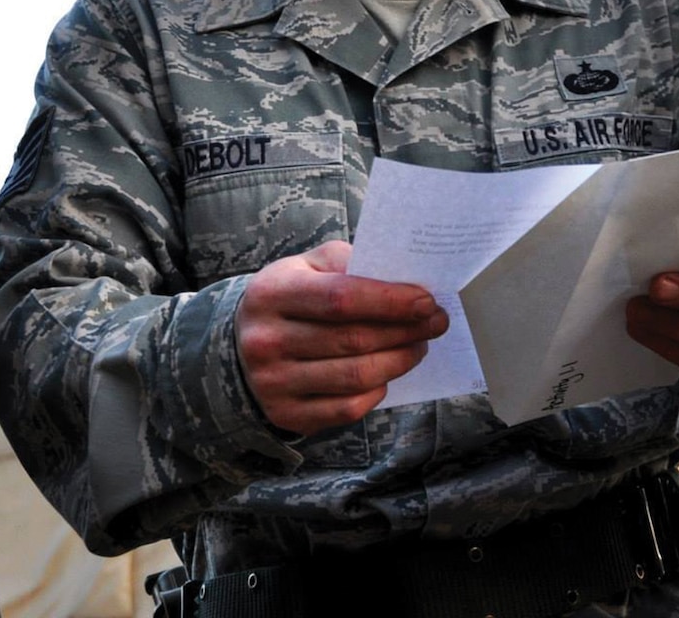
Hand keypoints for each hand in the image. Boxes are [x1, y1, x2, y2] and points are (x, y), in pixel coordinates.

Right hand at [235, 240, 448, 435]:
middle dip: (406, 331)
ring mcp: (273, 383)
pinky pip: (347, 409)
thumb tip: (402, 281)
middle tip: (436, 323)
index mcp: (272, 293)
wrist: (242, 345)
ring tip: (418, 346)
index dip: (390, 301)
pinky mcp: (286, 415)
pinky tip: (387, 374)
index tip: (427, 301)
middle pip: (354, 340)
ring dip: (399, 361)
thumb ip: (348, 264)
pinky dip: (377, 391)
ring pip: (356, 377)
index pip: (340, 298)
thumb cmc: (290, 298)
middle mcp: (266, 341)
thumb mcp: (307, 266)